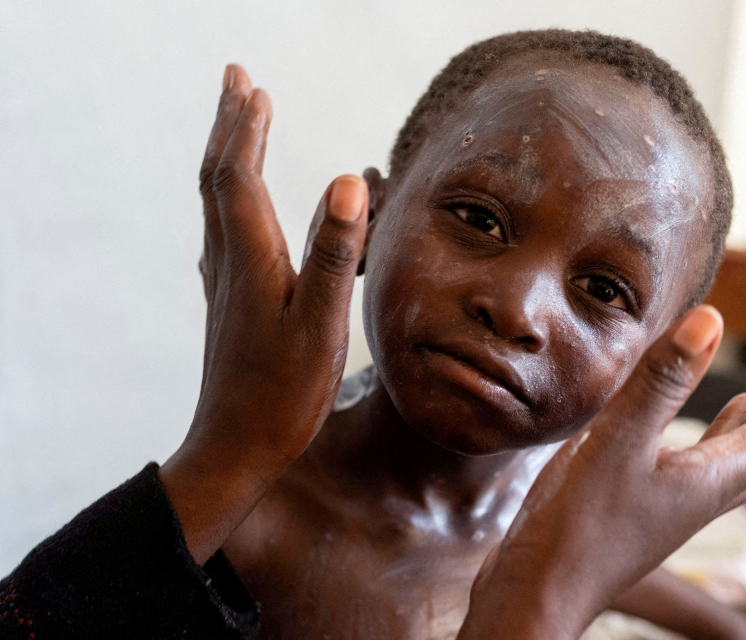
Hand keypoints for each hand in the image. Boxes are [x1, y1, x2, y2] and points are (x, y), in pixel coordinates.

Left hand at [159, 65, 368, 563]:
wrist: (234, 448)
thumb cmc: (283, 395)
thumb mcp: (320, 324)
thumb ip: (335, 253)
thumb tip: (347, 180)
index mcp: (251, 260)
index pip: (240, 175)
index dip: (246, 128)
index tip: (254, 86)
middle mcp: (229, 263)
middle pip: (220, 179)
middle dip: (231, 128)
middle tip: (239, 85)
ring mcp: (225, 284)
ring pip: (220, 205)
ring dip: (232, 159)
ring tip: (244, 131)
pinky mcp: (230, 304)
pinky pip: (227, 234)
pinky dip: (235, 201)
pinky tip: (242, 213)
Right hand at [459, 305, 745, 639]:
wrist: (540, 592)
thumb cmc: (578, 524)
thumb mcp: (620, 439)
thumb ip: (662, 381)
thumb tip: (710, 321)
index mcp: (705, 481)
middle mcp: (695, 500)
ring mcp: (666, 513)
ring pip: (723, 471)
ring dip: (740, 436)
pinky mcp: (637, 519)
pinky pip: (686, 479)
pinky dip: (697, 450)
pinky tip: (670, 441)